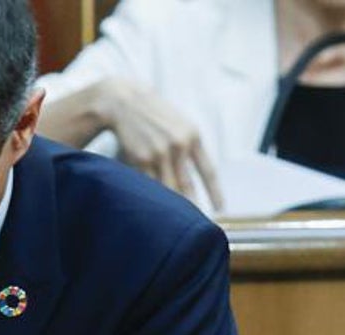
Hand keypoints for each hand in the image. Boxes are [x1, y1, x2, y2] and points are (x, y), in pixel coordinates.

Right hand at [97, 78, 223, 209]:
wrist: (124, 103)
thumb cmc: (153, 114)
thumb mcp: (178, 124)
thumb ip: (188, 146)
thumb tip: (196, 175)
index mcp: (192, 136)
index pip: (208, 171)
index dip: (215, 192)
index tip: (220, 209)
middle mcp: (178, 146)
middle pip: (187, 186)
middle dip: (191, 206)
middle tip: (196, 222)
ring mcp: (158, 154)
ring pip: (167, 188)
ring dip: (171, 206)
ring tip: (174, 221)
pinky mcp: (140, 159)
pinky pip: (148, 184)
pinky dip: (151, 196)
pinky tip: (153, 207)